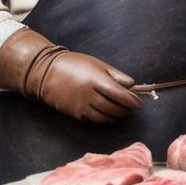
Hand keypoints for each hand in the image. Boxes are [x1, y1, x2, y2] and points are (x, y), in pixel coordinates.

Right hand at [0, 28, 142, 122]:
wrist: (46, 72)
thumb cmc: (75, 64)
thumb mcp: (97, 64)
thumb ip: (116, 75)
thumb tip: (132, 85)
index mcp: (96, 80)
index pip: (119, 95)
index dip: (132, 101)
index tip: (139, 104)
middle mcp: (88, 94)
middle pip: (113, 108)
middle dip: (125, 110)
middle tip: (132, 108)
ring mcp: (80, 106)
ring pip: (104, 116)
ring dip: (116, 116)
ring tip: (122, 111)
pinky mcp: (74, 113)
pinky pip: (93, 120)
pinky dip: (104, 119)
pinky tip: (108, 114)